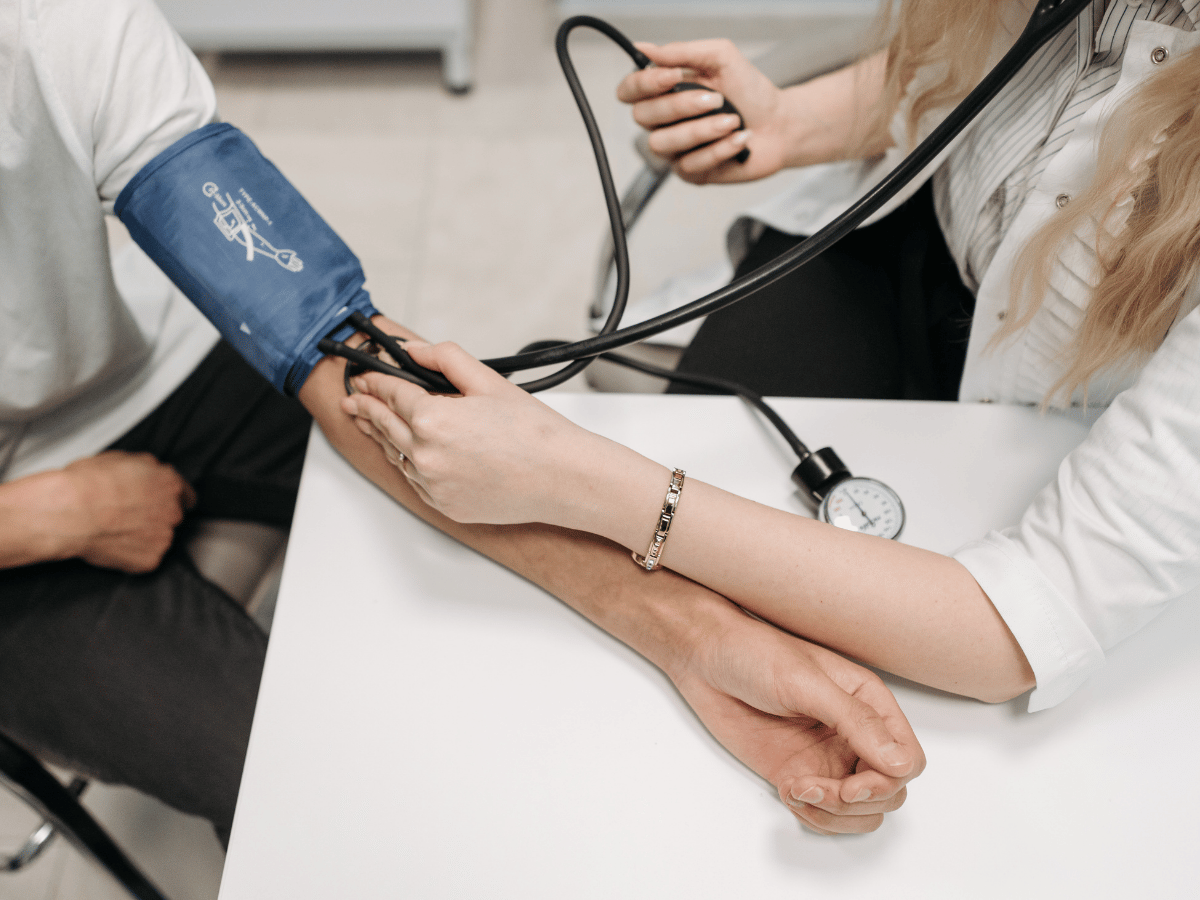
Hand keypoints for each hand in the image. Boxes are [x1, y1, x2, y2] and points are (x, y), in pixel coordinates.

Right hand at [58, 451, 195, 572]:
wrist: (69, 511)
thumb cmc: (87, 484)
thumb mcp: (122, 459)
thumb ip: (147, 469)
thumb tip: (148, 472)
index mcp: (170, 484)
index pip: (186, 495)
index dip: (171, 499)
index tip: (161, 504)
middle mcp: (173, 511)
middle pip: (172, 517)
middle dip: (155, 517)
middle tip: (127, 516)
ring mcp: (164, 537)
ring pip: (159, 538)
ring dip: (144, 536)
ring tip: (115, 530)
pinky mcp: (151, 560)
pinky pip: (146, 559)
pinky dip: (132, 555)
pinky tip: (113, 545)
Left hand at [341, 341, 606, 526]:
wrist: (562, 478)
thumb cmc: (535, 434)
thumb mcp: (488, 382)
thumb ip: (445, 358)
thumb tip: (414, 351)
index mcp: (432, 420)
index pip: (391, 394)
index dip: (375, 382)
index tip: (366, 377)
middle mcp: (425, 456)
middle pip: (384, 426)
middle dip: (366, 410)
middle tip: (353, 401)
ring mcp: (433, 485)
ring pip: (396, 456)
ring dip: (384, 437)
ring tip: (373, 424)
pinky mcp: (444, 505)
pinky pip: (416, 481)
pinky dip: (410, 463)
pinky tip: (410, 453)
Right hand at [617, 40, 785, 183]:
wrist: (780, 124)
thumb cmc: (751, 92)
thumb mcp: (720, 58)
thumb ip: (682, 52)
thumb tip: (644, 48)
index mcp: (664, 92)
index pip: (629, 91)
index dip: (644, 85)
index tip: (672, 76)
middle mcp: (663, 122)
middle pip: (642, 117)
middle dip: (681, 106)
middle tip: (717, 99)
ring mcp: (675, 150)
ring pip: (663, 144)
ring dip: (703, 130)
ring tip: (732, 120)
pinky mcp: (690, 173)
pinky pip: (690, 164)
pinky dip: (720, 149)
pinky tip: (739, 139)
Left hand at [671, 608, 924, 833]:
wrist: (706, 659)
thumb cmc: (754, 653)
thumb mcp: (807, 682)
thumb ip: (855, 722)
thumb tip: (901, 763)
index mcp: (869, 703)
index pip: (908, 760)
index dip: (886, 782)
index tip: (850, 786)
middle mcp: (855, 734)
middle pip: (889, 792)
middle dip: (856, 802)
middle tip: (814, 788)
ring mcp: (827, 758)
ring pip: (861, 812)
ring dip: (834, 815)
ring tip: (798, 790)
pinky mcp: (799, 775)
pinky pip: (825, 814)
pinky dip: (813, 816)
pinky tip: (787, 790)